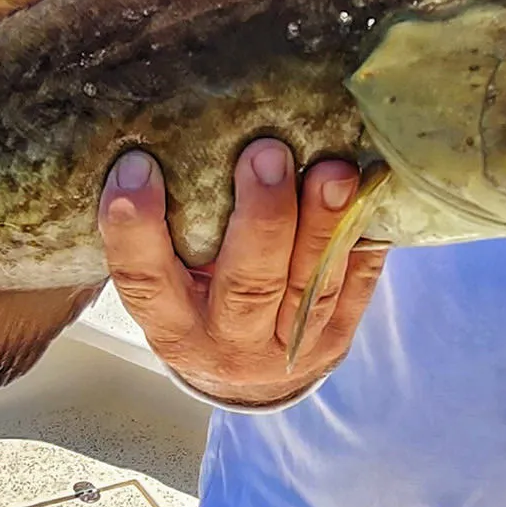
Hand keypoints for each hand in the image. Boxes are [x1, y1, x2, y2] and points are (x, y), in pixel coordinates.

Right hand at [96, 137, 387, 406]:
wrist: (246, 375)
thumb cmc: (196, 298)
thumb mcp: (168, 277)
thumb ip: (171, 223)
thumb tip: (164, 131)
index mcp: (171, 325)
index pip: (144, 280)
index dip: (136, 229)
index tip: (137, 165)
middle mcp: (227, 343)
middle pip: (247, 286)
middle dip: (261, 218)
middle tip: (266, 153)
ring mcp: (289, 346)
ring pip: (310, 287)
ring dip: (324, 224)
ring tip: (333, 169)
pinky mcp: (337, 336)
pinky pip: (357, 285)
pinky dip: (363, 237)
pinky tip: (369, 191)